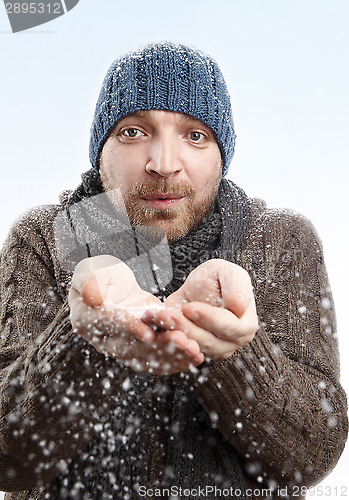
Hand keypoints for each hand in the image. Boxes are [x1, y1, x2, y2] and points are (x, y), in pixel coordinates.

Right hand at [68, 255, 203, 374]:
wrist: (109, 287)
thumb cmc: (99, 274)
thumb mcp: (91, 270)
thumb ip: (90, 281)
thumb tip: (92, 297)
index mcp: (87, 320)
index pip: (110, 325)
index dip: (129, 328)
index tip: (148, 333)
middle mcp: (103, 340)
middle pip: (132, 347)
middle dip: (159, 346)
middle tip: (182, 341)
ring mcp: (122, 348)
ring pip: (148, 357)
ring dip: (172, 356)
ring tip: (195, 351)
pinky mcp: (141, 350)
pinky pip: (157, 360)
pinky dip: (177, 360)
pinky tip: (195, 357)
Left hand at [144, 259, 257, 359]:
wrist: (196, 290)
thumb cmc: (215, 279)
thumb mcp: (226, 272)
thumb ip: (236, 285)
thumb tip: (239, 306)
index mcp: (245, 323)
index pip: (230, 327)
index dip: (209, 318)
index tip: (189, 308)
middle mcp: (233, 342)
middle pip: (210, 342)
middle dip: (188, 328)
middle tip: (168, 315)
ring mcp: (215, 350)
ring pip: (194, 348)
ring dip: (175, 333)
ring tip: (160, 318)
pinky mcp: (196, 352)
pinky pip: (182, 351)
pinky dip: (168, 340)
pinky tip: (158, 327)